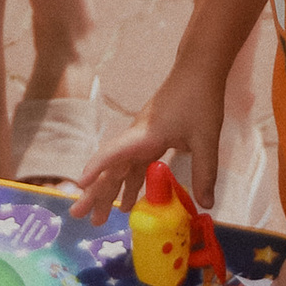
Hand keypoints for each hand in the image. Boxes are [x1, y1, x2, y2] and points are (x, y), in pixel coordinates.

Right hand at [76, 61, 225, 223]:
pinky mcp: (151, 137)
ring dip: (111, 192)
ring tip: (101, 217)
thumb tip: (206, 205)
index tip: (80, 186)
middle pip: (112, 167)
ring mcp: (142, 137)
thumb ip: (204, 172)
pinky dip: (130, 183)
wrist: (199, 69)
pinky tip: (130, 200)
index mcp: (144, 136)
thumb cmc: (199, 99)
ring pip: (121, 168)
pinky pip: (135, 164)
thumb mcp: (206, 138)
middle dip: (95, 192)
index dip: (96, 170)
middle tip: (79, 216)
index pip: (113, 153)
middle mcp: (137, 137)